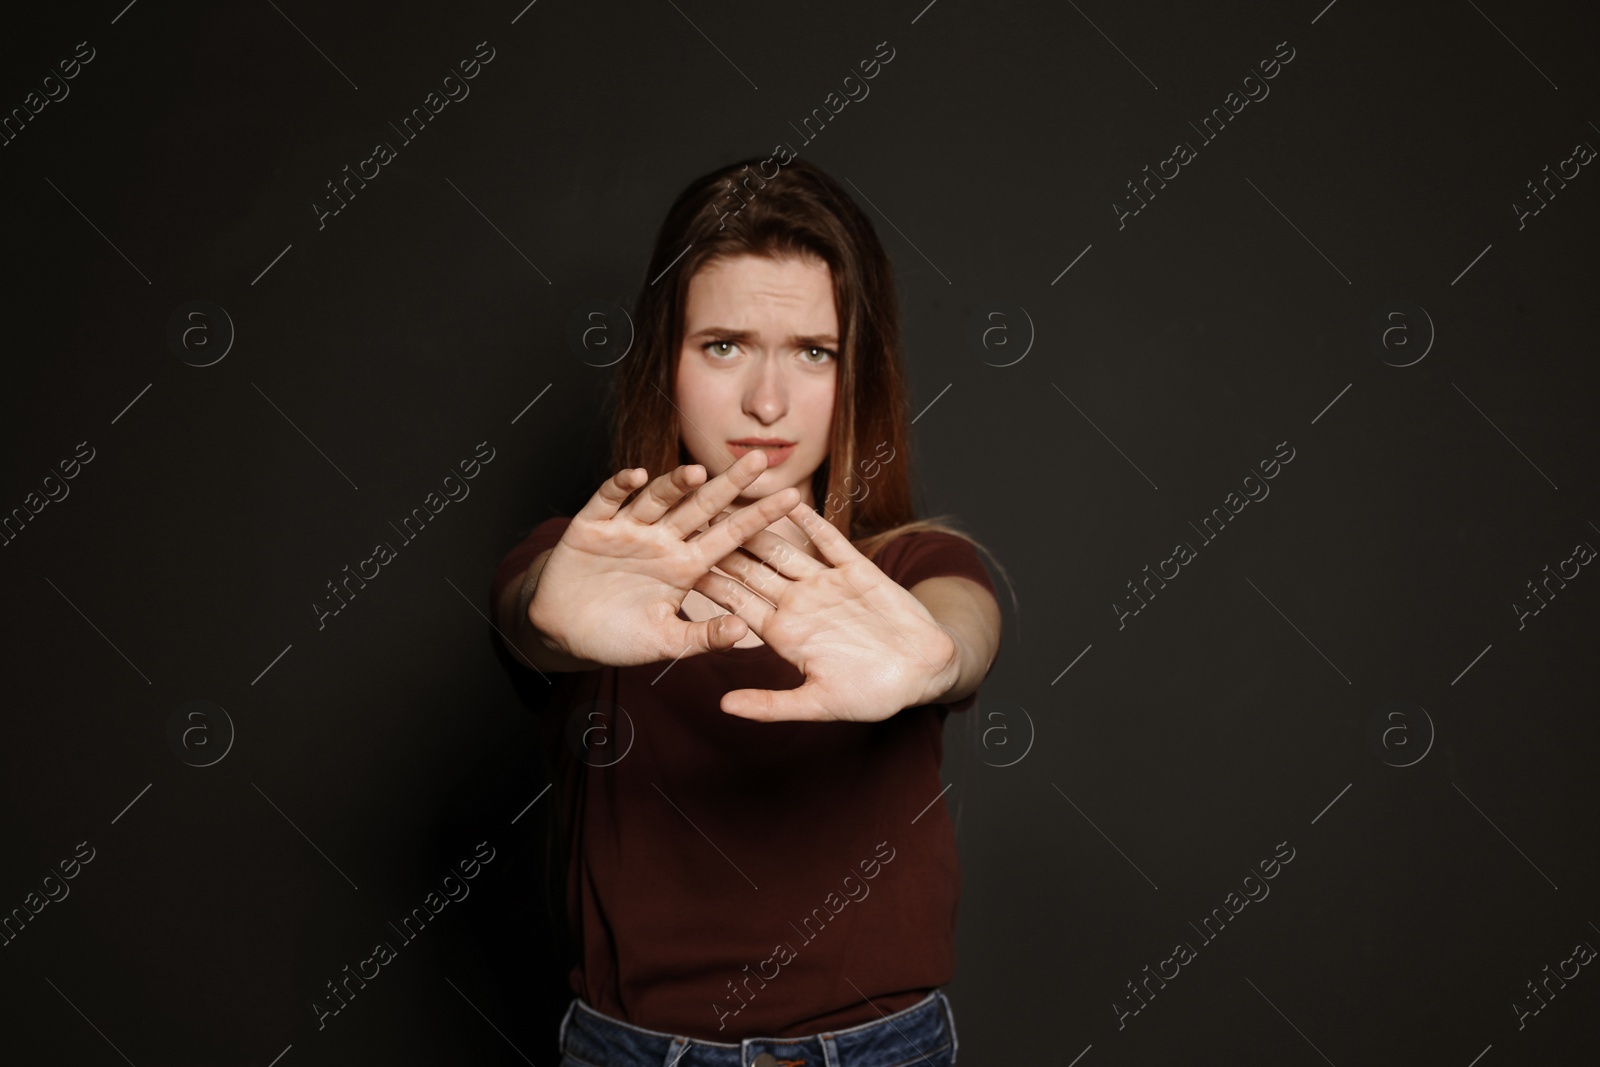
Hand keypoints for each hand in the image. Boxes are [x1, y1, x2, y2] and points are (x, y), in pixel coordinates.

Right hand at [527, 449, 801, 667]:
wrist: (564, 632)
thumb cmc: (619, 636)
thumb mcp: (665, 642)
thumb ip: (702, 637)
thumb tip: (742, 631)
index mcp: (686, 566)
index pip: (730, 535)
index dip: (759, 517)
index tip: (793, 497)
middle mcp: (662, 541)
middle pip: (701, 507)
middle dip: (728, 484)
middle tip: (758, 459)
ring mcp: (628, 530)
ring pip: (657, 500)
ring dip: (675, 486)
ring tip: (696, 472)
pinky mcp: (591, 526)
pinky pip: (607, 501)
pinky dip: (619, 488)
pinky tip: (636, 476)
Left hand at [691, 501, 960, 722]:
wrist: (925, 672)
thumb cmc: (874, 694)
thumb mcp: (819, 704)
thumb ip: (771, 705)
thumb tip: (723, 706)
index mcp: (784, 634)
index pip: (737, 604)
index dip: (709, 585)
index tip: (676, 566)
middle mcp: (799, 604)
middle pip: (752, 570)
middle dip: (722, 545)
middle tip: (689, 518)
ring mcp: (826, 584)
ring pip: (784, 548)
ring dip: (758, 524)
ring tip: (729, 498)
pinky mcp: (856, 570)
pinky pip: (829, 540)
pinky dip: (811, 521)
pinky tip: (790, 499)